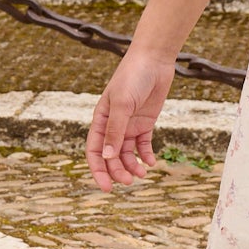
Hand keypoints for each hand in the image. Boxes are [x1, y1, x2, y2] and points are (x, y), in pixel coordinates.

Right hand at [86, 51, 176, 191]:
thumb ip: (115, 131)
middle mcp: (113, 125)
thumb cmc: (132, 77)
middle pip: (111, 156)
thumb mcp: (122, 104)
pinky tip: (152, 163)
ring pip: (127, 153)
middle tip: (129, 182)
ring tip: (142, 175)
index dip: (98, 170)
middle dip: (118, 171)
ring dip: (132, 166)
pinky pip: (143, 144)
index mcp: (100, 120)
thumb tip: (107, 157)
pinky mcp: (145, 123)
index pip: (94, 151)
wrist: (154, 60)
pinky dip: (146, 155)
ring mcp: (129, 125)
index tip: (105, 188)